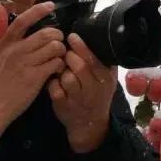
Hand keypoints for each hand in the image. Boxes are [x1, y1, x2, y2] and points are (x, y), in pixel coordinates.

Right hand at [0, 2, 65, 144]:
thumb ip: (9, 44)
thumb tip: (26, 31)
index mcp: (4, 44)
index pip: (22, 20)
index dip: (38, 10)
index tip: (50, 6)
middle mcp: (15, 51)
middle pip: (46, 33)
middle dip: (58, 35)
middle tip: (59, 42)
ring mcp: (25, 64)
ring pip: (54, 47)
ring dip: (61, 50)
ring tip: (58, 57)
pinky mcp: (35, 78)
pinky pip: (56, 63)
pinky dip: (60, 65)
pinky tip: (56, 70)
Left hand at [48, 33, 116, 152]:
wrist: (90, 124)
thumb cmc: (98, 94)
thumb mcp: (108, 79)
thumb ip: (104, 60)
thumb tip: (97, 36)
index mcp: (105, 79)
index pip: (93, 60)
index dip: (81, 46)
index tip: (71, 36)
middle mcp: (93, 90)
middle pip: (79, 67)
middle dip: (69, 55)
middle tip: (64, 51)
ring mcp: (77, 99)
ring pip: (66, 77)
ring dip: (61, 69)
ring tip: (61, 67)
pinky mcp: (63, 106)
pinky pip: (54, 88)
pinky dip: (52, 82)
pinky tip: (55, 80)